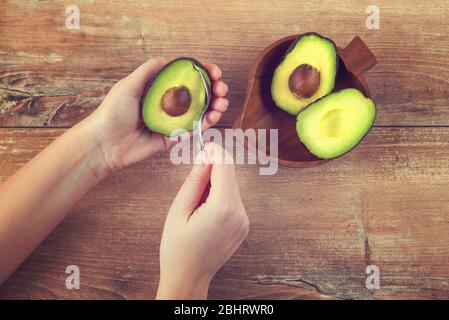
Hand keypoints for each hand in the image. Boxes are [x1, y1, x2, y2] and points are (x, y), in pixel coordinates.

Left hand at [83, 58, 228, 174]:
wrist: (105, 144)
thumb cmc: (112, 113)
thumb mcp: (128, 85)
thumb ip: (149, 71)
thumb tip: (169, 59)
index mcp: (159, 90)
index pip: (186, 78)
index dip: (202, 74)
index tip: (214, 71)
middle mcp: (168, 105)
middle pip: (197, 95)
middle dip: (214, 90)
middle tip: (222, 89)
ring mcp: (172, 122)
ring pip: (199, 112)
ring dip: (214, 106)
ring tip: (222, 103)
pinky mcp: (172, 139)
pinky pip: (192, 130)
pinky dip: (205, 123)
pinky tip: (212, 116)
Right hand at [156, 143, 248, 299]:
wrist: (188, 279)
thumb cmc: (177, 248)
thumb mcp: (178, 210)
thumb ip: (195, 180)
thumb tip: (205, 155)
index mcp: (223, 208)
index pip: (225, 165)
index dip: (215, 151)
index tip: (203, 146)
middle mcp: (240, 213)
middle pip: (230, 175)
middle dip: (213, 170)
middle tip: (191, 182)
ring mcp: (244, 221)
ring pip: (231, 186)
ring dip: (215, 184)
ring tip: (195, 204)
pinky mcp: (243, 225)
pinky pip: (233, 200)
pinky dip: (220, 197)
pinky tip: (204, 212)